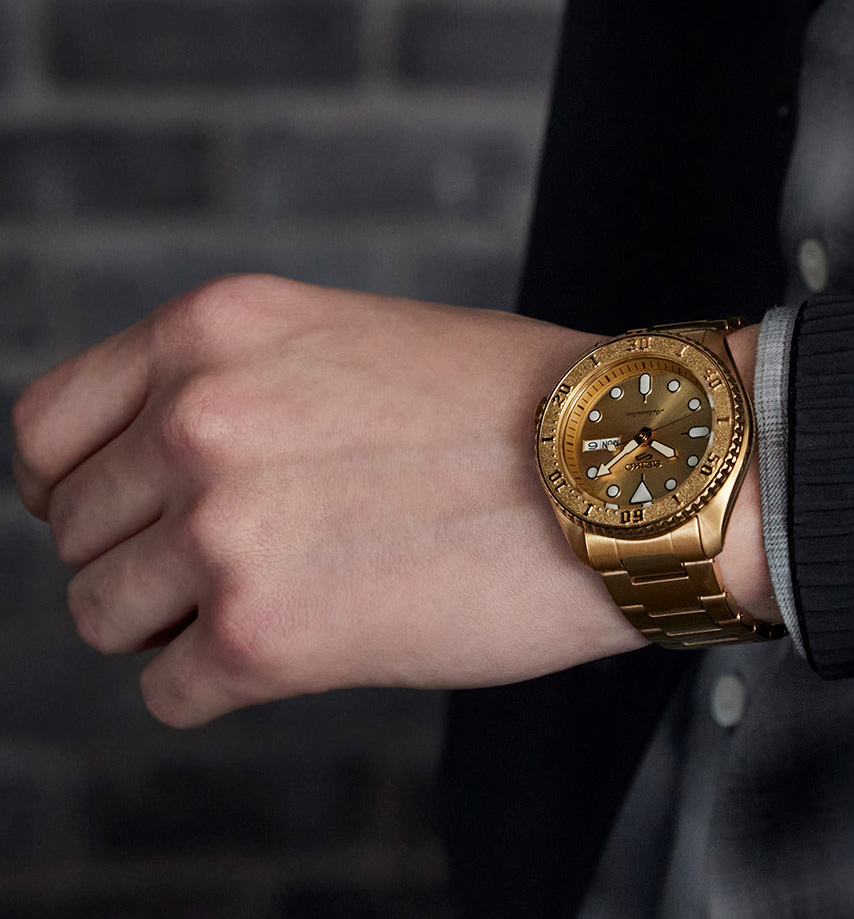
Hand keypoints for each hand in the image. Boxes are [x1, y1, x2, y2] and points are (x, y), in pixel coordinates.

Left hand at [12, 275, 646, 726]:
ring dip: (174, 625)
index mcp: (213, 332)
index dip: (72, 484)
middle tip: (231, 566)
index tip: (116, 514)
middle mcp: (197, 420)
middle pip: (75, 532)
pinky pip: (170, 691)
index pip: (46, 428)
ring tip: (276, 604)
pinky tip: (302, 652)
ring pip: (104, 617)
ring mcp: (222, 530)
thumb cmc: (512, 404)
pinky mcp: (265, 638)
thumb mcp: (346, 341)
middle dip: (140, 557)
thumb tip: (159, 467)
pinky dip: (219, 683)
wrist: (625, 466)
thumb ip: (235, 390)